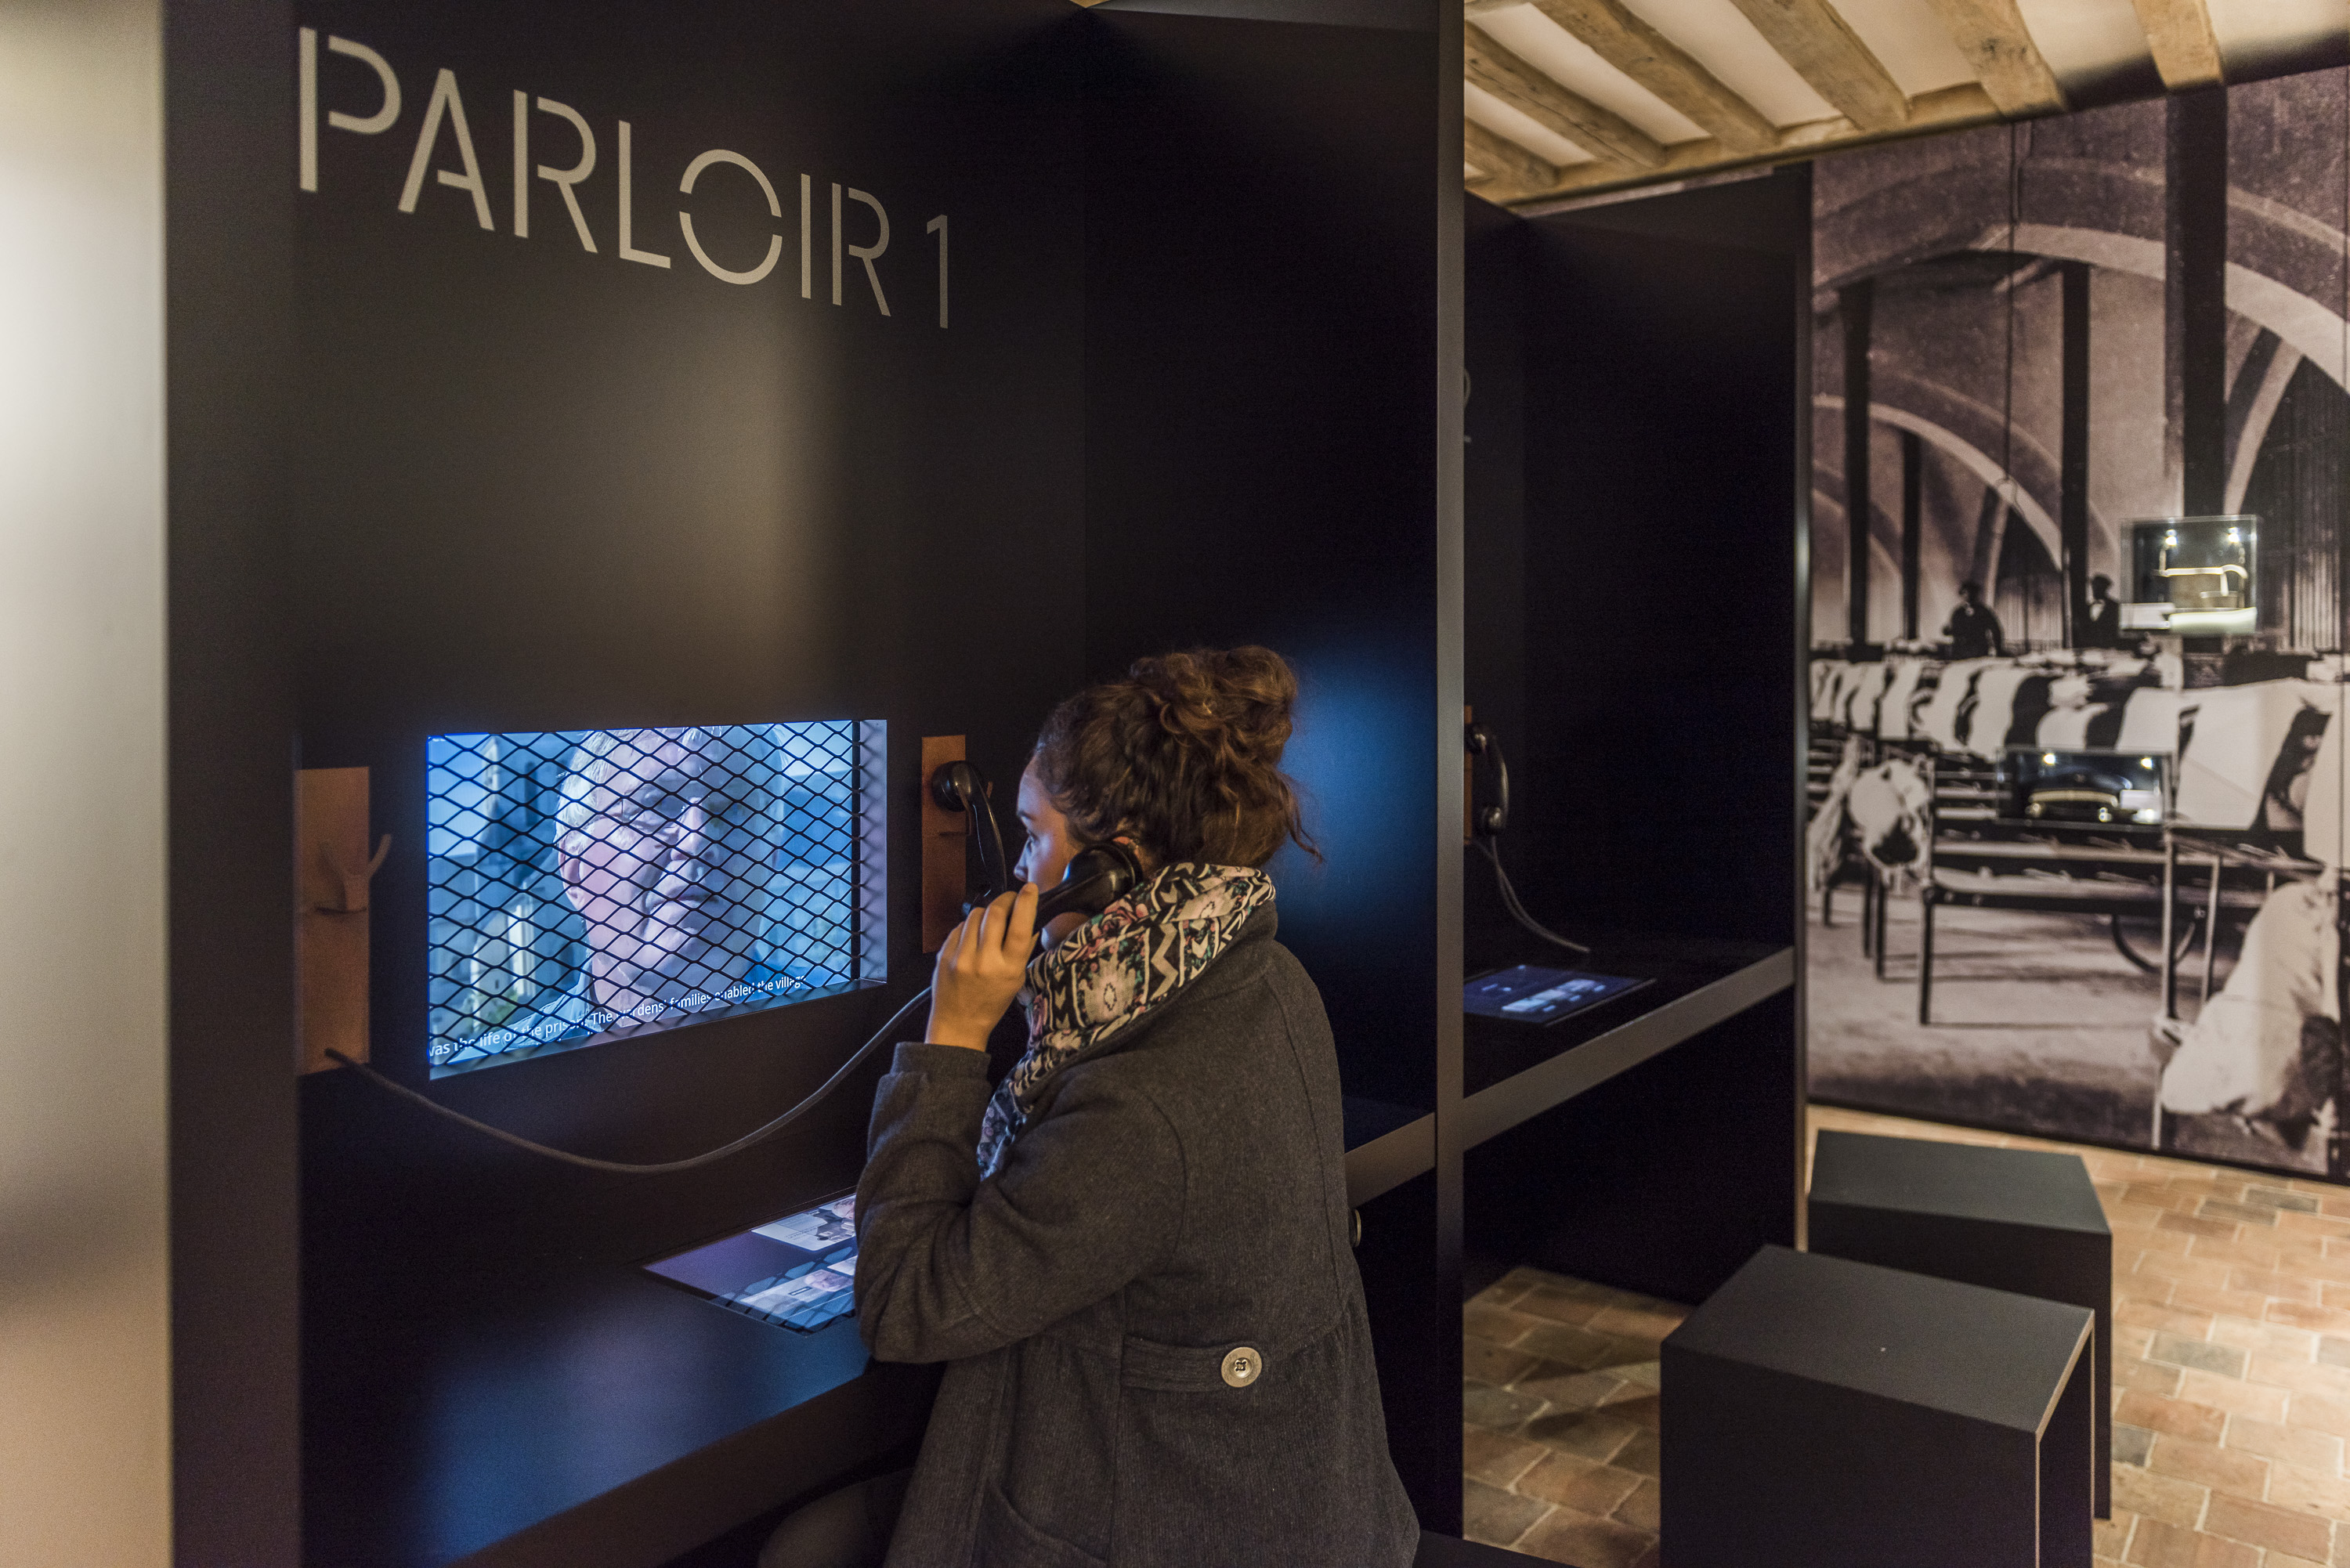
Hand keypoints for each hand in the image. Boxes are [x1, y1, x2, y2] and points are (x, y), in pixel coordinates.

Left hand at [924, 884, 1038, 1049]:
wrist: (958, 1023)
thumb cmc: (991, 1003)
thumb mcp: (1016, 980)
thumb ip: (1023, 950)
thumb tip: (1031, 918)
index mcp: (1008, 969)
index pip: (1021, 927)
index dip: (1027, 902)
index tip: (1031, 889)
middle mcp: (984, 962)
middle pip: (996, 913)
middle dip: (1005, 899)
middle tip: (1010, 899)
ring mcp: (961, 957)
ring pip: (975, 915)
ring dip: (986, 912)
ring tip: (990, 922)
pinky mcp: (943, 955)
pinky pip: (959, 926)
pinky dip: (969, 926)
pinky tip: (973, 937)